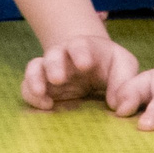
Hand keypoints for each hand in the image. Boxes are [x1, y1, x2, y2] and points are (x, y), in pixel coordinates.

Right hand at [22, 32, 140, 110]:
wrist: (91, 63)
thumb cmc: (110, 65)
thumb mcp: (124, 67)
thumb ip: (125, 83)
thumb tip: (119, 107)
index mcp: (85, 48)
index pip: (80, 45)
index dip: (80, 53)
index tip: (84, 64)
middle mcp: (63, 56)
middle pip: (53, 55)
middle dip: (54, 65)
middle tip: (58, 78)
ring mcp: (50, 70)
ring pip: (35, 68)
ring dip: (35, 78)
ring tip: (40, 92)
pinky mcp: (43, 86)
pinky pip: (28, 87)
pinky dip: (31, 95)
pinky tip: (45, 106)